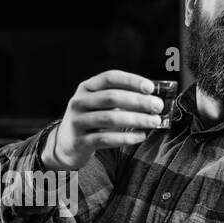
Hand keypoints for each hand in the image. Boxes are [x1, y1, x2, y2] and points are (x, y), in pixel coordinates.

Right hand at [43, 71, 166, 170]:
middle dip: (138, 101)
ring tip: (154, 121)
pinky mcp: (80, 142)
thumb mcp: (98, 103)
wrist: (66, 144)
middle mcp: (79, 102)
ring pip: (110, 119)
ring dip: (136, 119)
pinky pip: (106, 139)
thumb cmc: (91, 119)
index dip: (131, 81)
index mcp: (86, 87)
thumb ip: (120, 98)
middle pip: (111, 97)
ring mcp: (77, 122)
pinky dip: (126, 138)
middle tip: (157, 106)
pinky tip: (141, 136)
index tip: (150, 87)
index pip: (110, 78)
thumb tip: (152, 98)